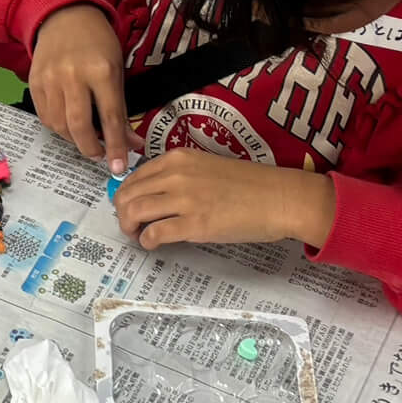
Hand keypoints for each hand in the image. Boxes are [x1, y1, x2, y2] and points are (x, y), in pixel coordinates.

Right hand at [29, 4, 128, 163]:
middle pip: (79, 126)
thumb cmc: (97, 42)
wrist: (65, 16)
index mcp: (101, 71)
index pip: (110, 117)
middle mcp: (73, 76)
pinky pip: (45, 116)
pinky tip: (68, 124)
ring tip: (85, 138)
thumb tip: (133, 143)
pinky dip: (58, 127)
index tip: (119, 167)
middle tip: (99, 155)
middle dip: (91, 149)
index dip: (116, 146)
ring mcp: (50, 79)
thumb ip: (122, 108)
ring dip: (73, 139)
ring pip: (59, 125)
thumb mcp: (117, 70)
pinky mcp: (34, 82)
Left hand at [114, 151, 335, 250]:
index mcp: (178, 159)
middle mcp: (176, 175)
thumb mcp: (206, 167)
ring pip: (134, 212)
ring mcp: (184, 199)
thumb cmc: (250, 185)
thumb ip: (179, 176)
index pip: (135, 176)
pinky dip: (147, 241)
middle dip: (121, 212)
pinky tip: (153, 244)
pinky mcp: (193, 224)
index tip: (128, 206)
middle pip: (127, 194)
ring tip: (138, 235)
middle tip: (129, 225)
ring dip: (129, 227)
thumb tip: (155, 194)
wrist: (279, 197)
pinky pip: (154, 233)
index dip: (126, 194)